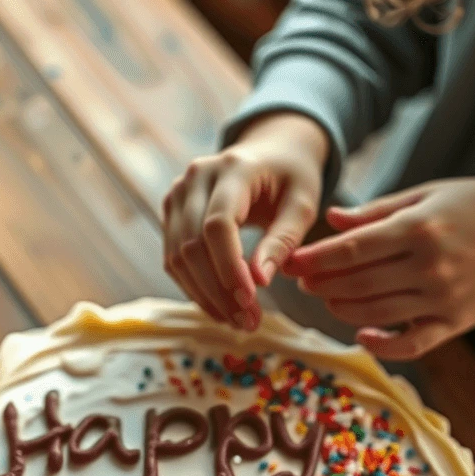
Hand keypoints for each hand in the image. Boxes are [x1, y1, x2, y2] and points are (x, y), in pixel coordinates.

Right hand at [162, 112, 328, 329]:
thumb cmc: (292, 178)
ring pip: (178, 258)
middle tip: (248, 323)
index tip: (251, 301)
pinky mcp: (171, 214)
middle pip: (193, 246)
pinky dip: (195, 289)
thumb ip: (283, 240)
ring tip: (237, 321)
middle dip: (219, 292)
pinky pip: (174, 260)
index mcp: (233, 168)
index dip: (230, 268)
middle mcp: (196, 178)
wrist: (271, 152)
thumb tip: (259, 281)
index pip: (218, 224)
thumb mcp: (302, 205)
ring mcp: (178, 195)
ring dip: (205, 297)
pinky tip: (220, 307)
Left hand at [283, 178, 474, 358]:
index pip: (352, 248)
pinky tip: (362, 334)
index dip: (315, 259)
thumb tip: (330, 219)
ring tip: (326, 299)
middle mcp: (430, 265)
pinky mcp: (456, 322)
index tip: (290, 262)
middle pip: (357, 283)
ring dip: (341, 310)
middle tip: (302, 281)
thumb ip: (378, 210)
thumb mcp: (431, 193)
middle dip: (322, 284)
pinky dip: (382, 344)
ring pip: (375, 313)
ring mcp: (443, 297)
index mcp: (419, 227)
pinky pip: (411, 344)